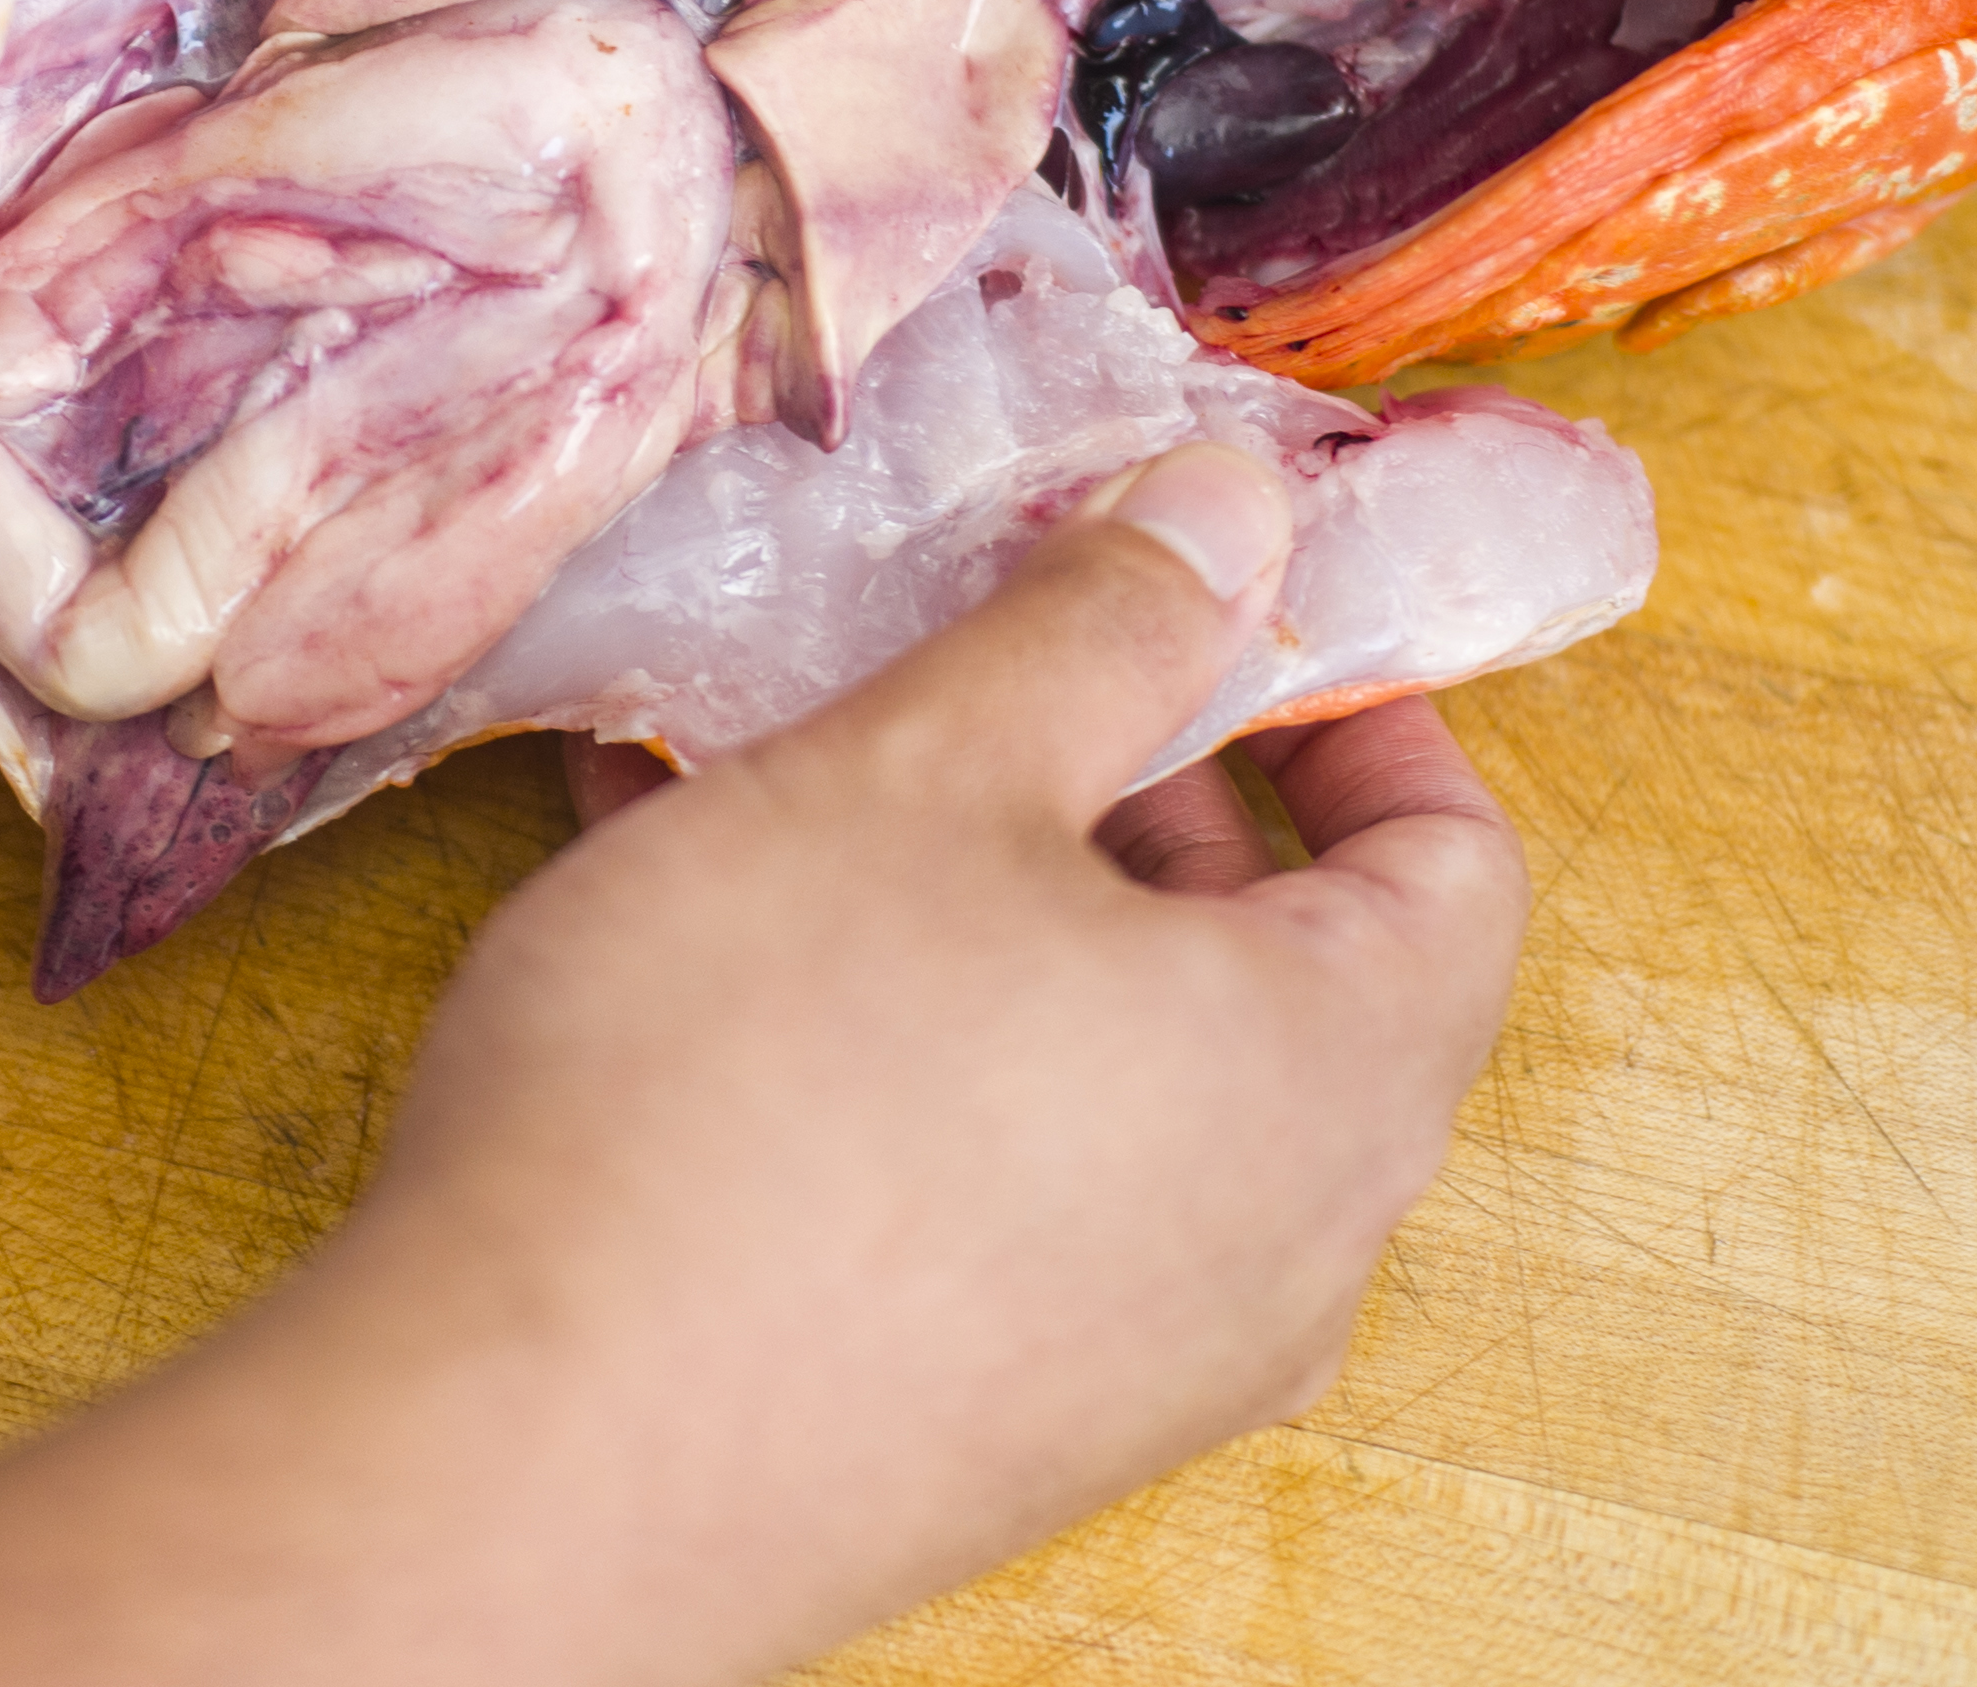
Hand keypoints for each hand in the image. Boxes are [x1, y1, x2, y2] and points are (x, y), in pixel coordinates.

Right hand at [347, 443, 1530, 1672]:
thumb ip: (1100, 626)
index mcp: (1334, 1076)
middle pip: (1284, 962)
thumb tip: (1239, 513)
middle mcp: (1281, 1248)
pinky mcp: (982, 1423)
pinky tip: (711, 923)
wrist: (518, 1463)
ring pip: (1120, 1064)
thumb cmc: (746, 1090)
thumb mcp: (927, 771)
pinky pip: (1006, 1176)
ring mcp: (1135, 1362)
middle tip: (980, 658)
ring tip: (813, 777)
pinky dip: (912, 1031)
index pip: (1458, 862)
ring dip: (992, 895)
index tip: (1214, 601)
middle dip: (1134, 779)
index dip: (1351, 702)